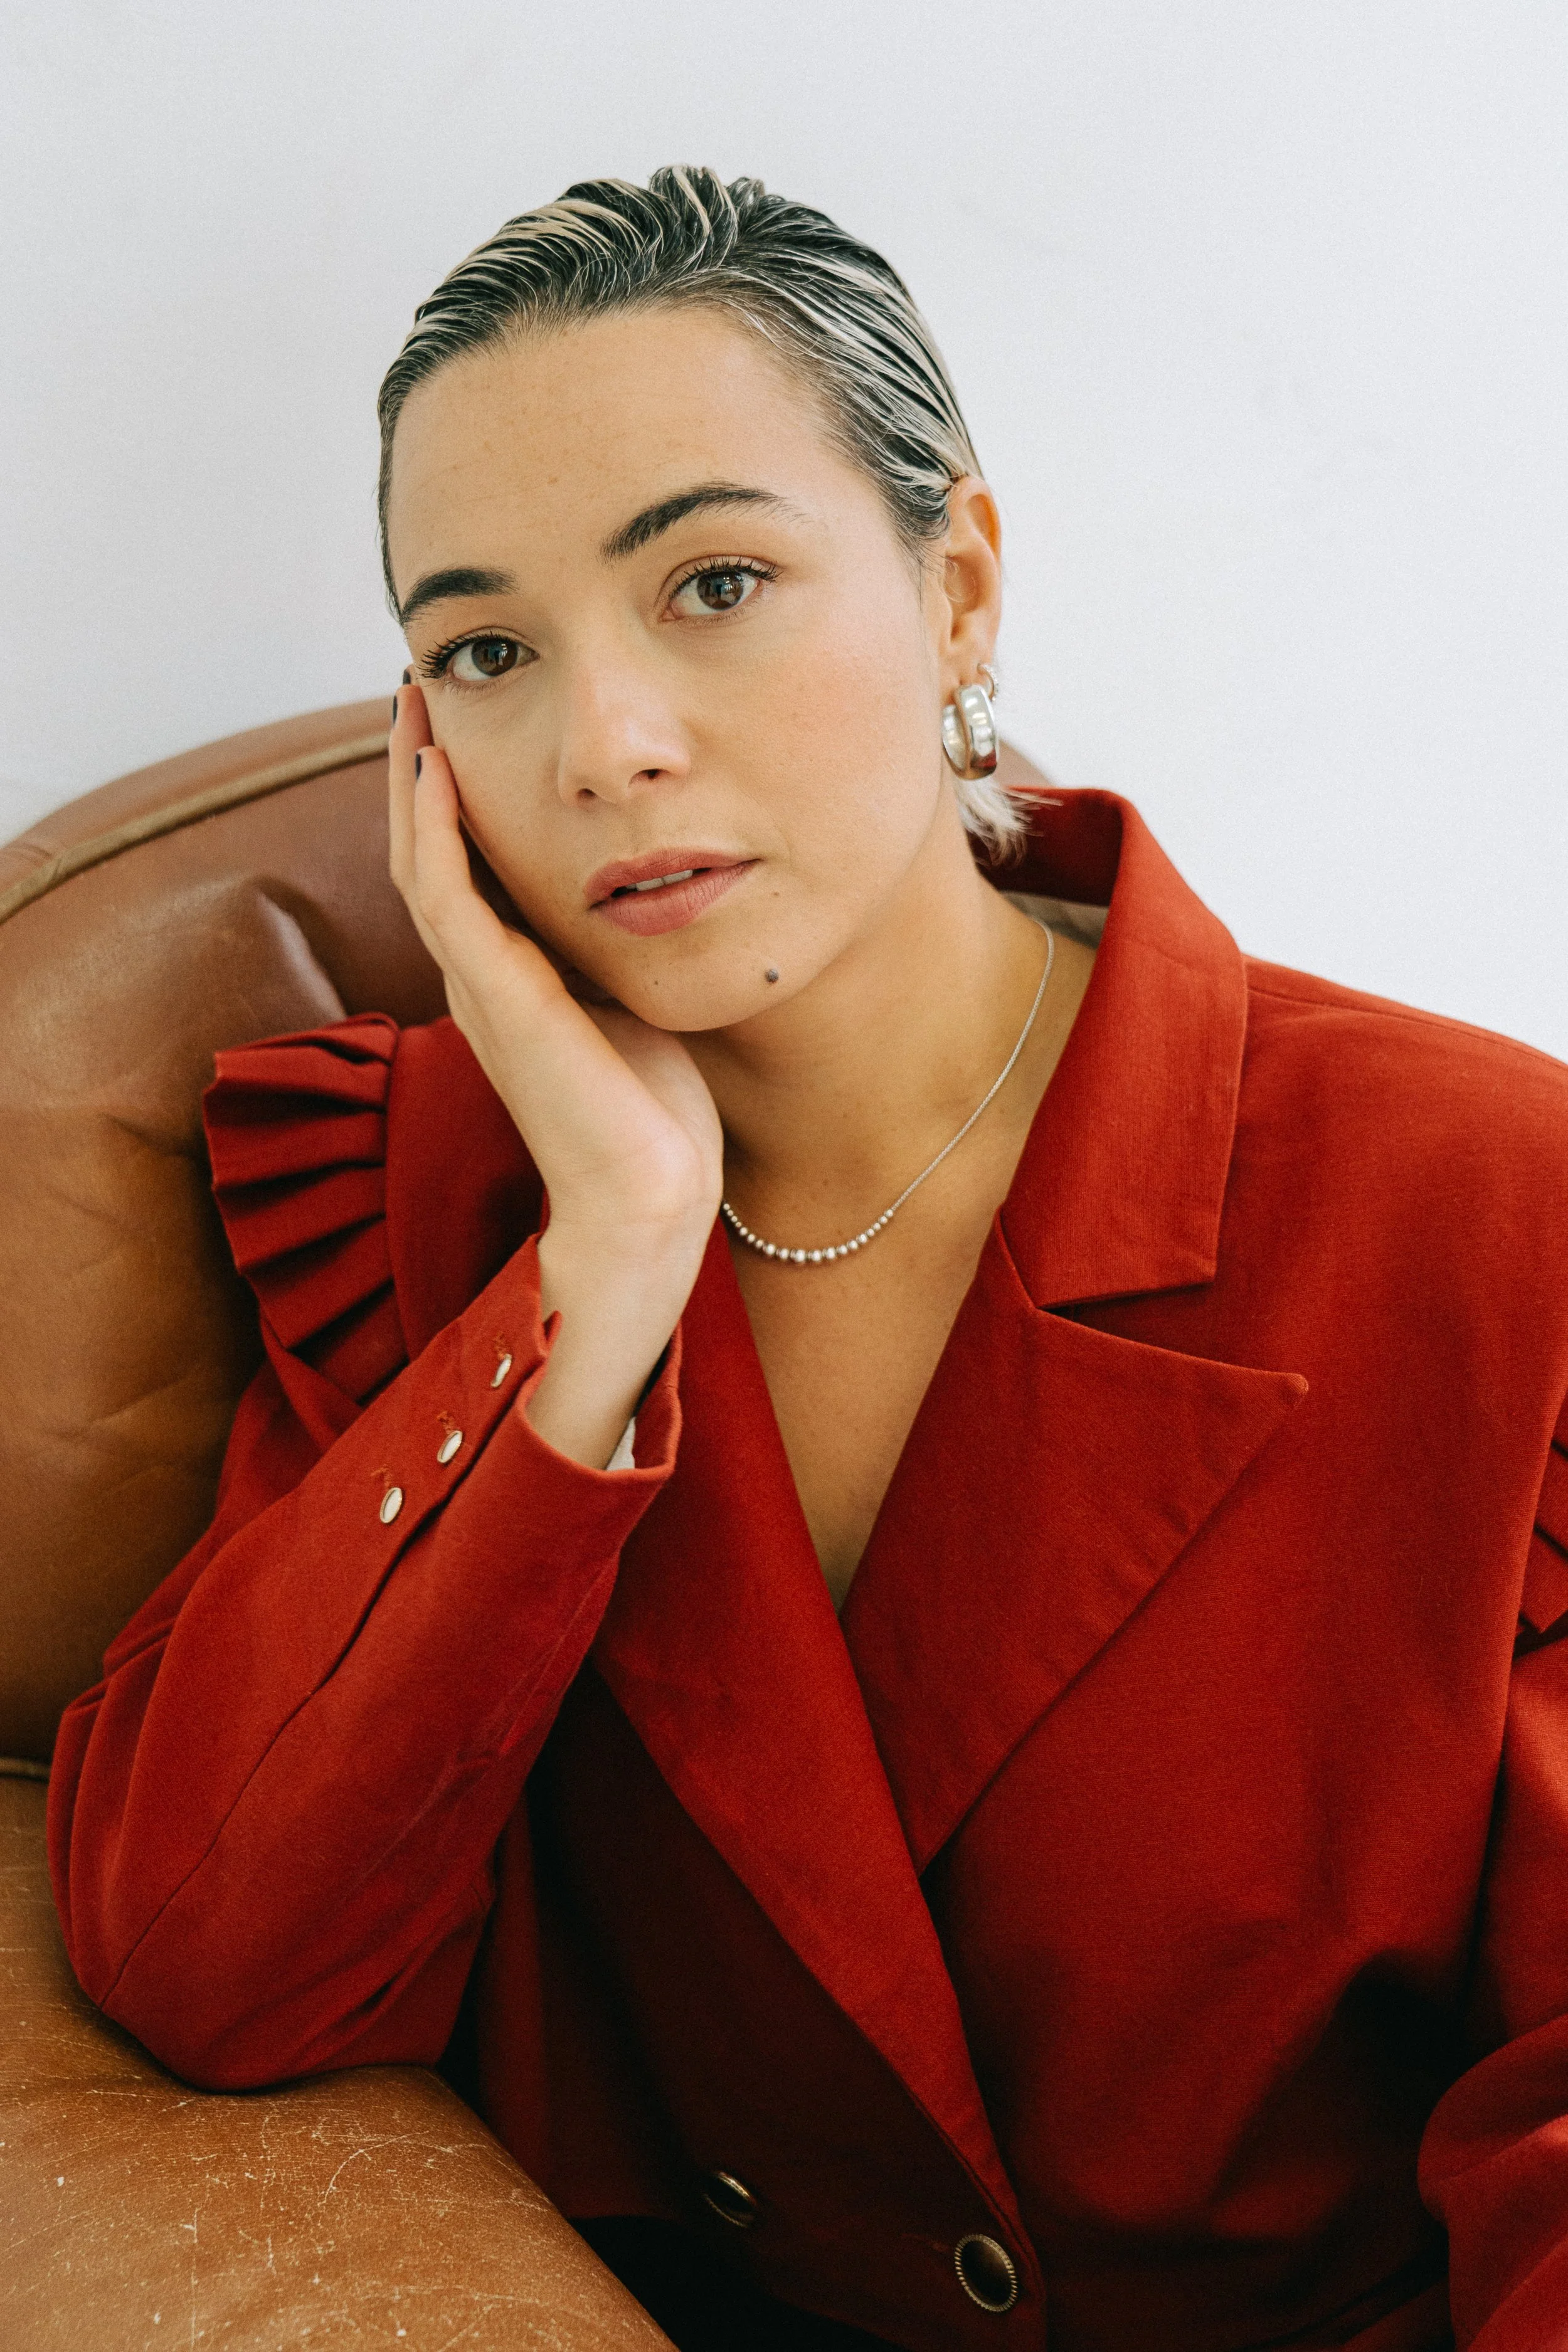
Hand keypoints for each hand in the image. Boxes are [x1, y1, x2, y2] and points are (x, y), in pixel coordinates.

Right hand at [388, 685, 721, 1464]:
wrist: (651, 1201)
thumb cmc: (658, 1118)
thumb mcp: (636, 1008)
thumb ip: (618, 957)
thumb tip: (657, 896)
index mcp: (511, 985)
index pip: (464, 872)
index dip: (454, 800)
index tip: (462, 727)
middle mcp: (482, 982)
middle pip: (426, 855)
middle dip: (418, 772)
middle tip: (418, 689)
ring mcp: (481, 990)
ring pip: (421, 864)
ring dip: (411, 781)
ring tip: (412, 704)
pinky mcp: (498, 1000)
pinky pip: (446, 898)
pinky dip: (434, 831)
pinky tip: (435, 769)